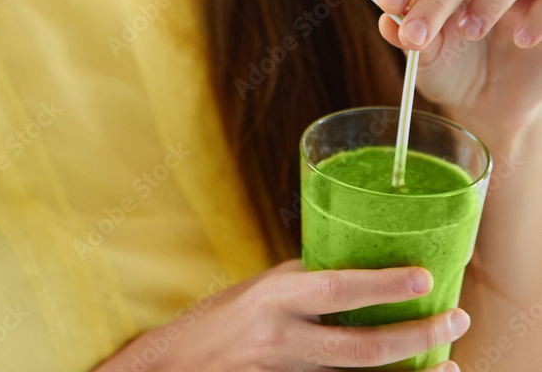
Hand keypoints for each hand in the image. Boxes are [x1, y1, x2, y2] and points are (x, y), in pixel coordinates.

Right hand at [133, 259, 468, 370]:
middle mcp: (283, 338)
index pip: (336, 289)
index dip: (382, 286)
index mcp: (274, 295)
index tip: (424, 279)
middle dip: (416, 337)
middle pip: (361, 347)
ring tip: (448, 363)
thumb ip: (302, 283)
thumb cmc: (217, 320)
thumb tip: (350, 270)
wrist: (175, 367)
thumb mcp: (258, 288)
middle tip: (457, 320)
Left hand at [376, 0, 541, 137]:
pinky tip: (521, 40)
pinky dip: (538, 15)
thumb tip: (389, 24)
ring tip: (470, 31)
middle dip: (436, 1)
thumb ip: (407, 39)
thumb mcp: (424, 59)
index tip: (388, 2)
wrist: (491, 103)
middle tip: (416, 36)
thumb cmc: (452, 66)